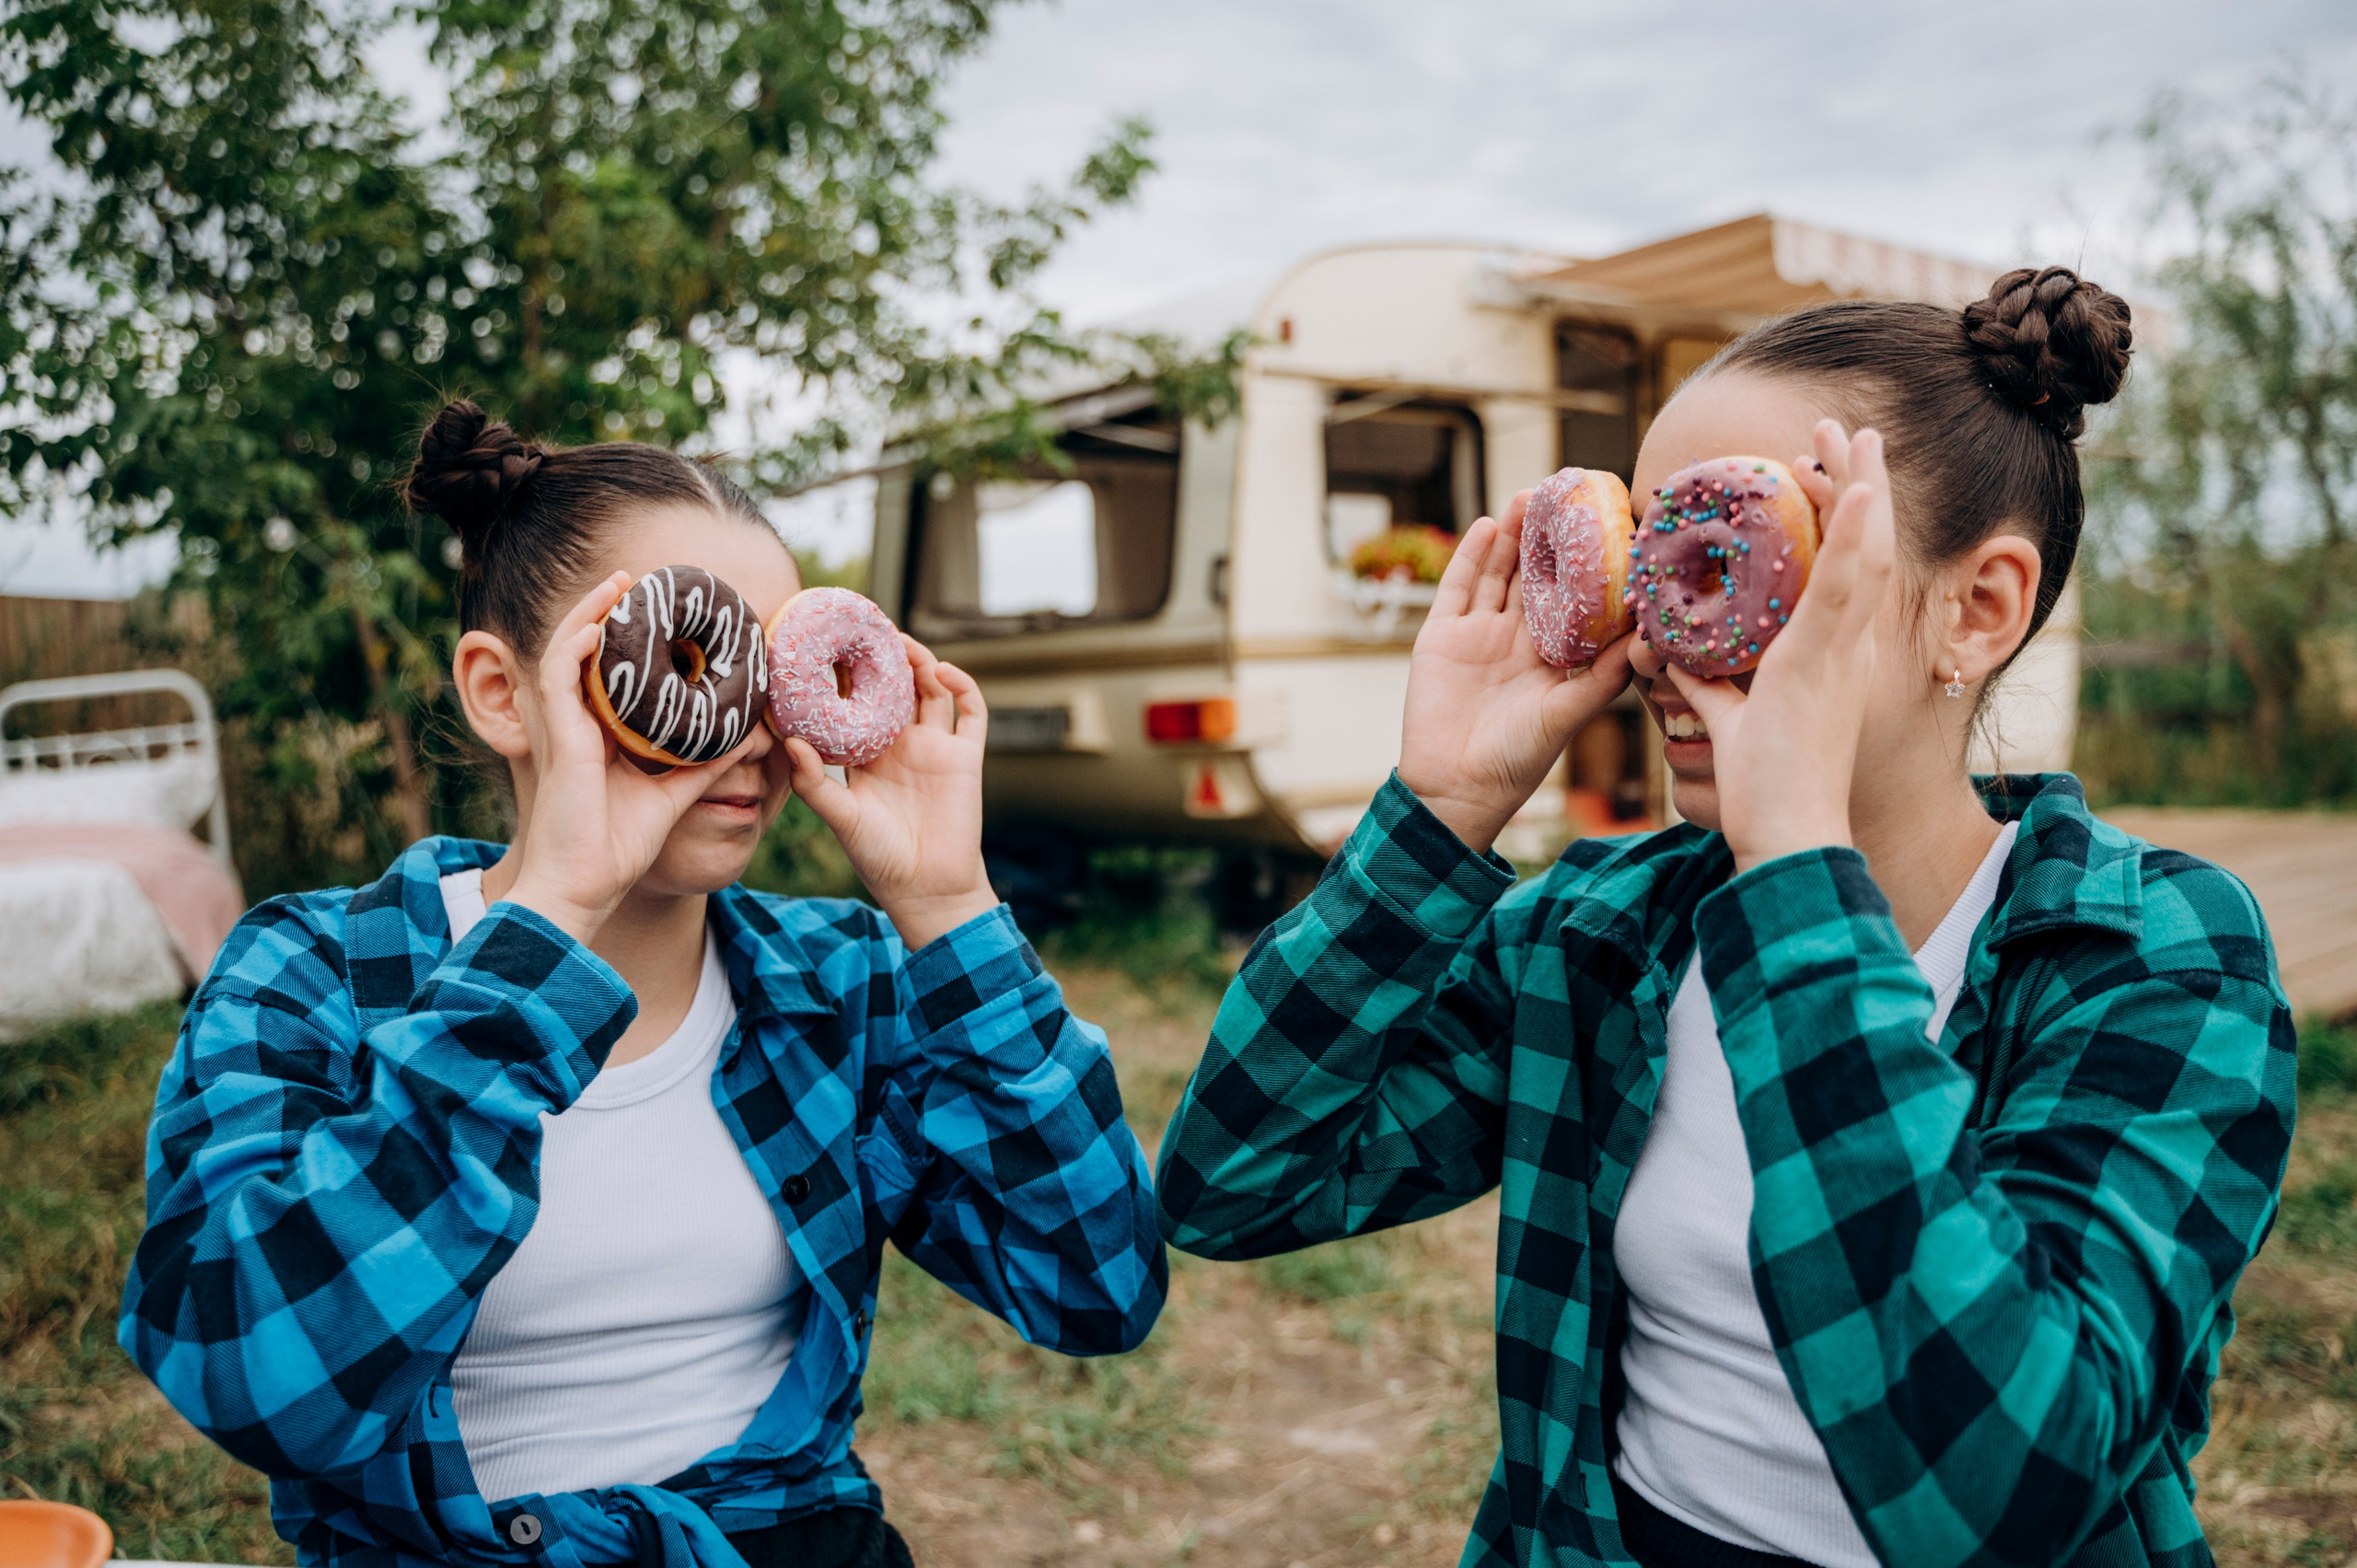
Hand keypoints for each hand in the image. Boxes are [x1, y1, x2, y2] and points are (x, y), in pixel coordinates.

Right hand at [504, 571, 755, 940]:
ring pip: (565, 653)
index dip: (625, 639)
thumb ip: (705, 766)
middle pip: (583, 653)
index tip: (659, 614)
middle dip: (605, 612)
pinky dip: (574, 646)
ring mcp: (563, 729)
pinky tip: (597, 625)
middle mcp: (576, 725)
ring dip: (589, 614)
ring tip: (618, 584)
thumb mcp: (674, 796)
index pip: (607, 674)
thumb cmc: (617, 847)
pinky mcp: (557, 737)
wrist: (587, 885)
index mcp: (598, 735)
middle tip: (634, 581)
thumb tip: (749, 741)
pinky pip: (557, 678)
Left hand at [785, 635, 998, 949]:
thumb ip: (814, 782)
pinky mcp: (965, 757)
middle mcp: (901, 746)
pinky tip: (944, 671)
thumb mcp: (839, 818)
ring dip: (921, 662)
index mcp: (867, 755)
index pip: (856, 703)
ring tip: (902, 643)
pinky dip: (963, 686)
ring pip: (932, 690)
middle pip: (896, 687)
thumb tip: (789, 741)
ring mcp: (936, 748)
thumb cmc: (879, 858)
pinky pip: (971, 712)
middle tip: (866, 628)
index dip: (846, 675)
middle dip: (885, 657)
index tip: (829, 646)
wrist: (927, 889)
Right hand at [1398, 492, 1633, 854]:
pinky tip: (1487, 525)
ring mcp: (1477, 634)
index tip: (1608, 527)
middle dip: (1549, 537)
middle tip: (1568, 495)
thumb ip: (1605, 674)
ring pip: (1498, 572)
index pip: (1575, 599)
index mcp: (1552, 657)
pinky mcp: (1441, 636)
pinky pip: (1458, 587)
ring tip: (1530, 496)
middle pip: (1535, 576)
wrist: (1454, 786)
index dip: (1588, 565)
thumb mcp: (1570, 713)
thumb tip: (1647, 637)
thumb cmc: (1518, 759)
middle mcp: (1517, 640)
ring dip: (1513, 535)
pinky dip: (1470, 556)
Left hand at [1665, 421, 1898, 874]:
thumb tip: (1670, 656)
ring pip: (1862, 552)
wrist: (1789, 835)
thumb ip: (1707, 686)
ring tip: (1857, 434)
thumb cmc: (1767, 790)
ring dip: (1861, 487)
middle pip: (1861, 547)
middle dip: (1855, 483)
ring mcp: (1842, 652)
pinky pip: (1842, 588)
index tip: (1820, 470)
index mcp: (1830, 656)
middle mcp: (1847, 647)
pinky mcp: (1822, 662)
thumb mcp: (1730, 720)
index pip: (1838, 570)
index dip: (1838, 517)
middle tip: (1844, 427)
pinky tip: (1858, 488)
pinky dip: (1851, 534)